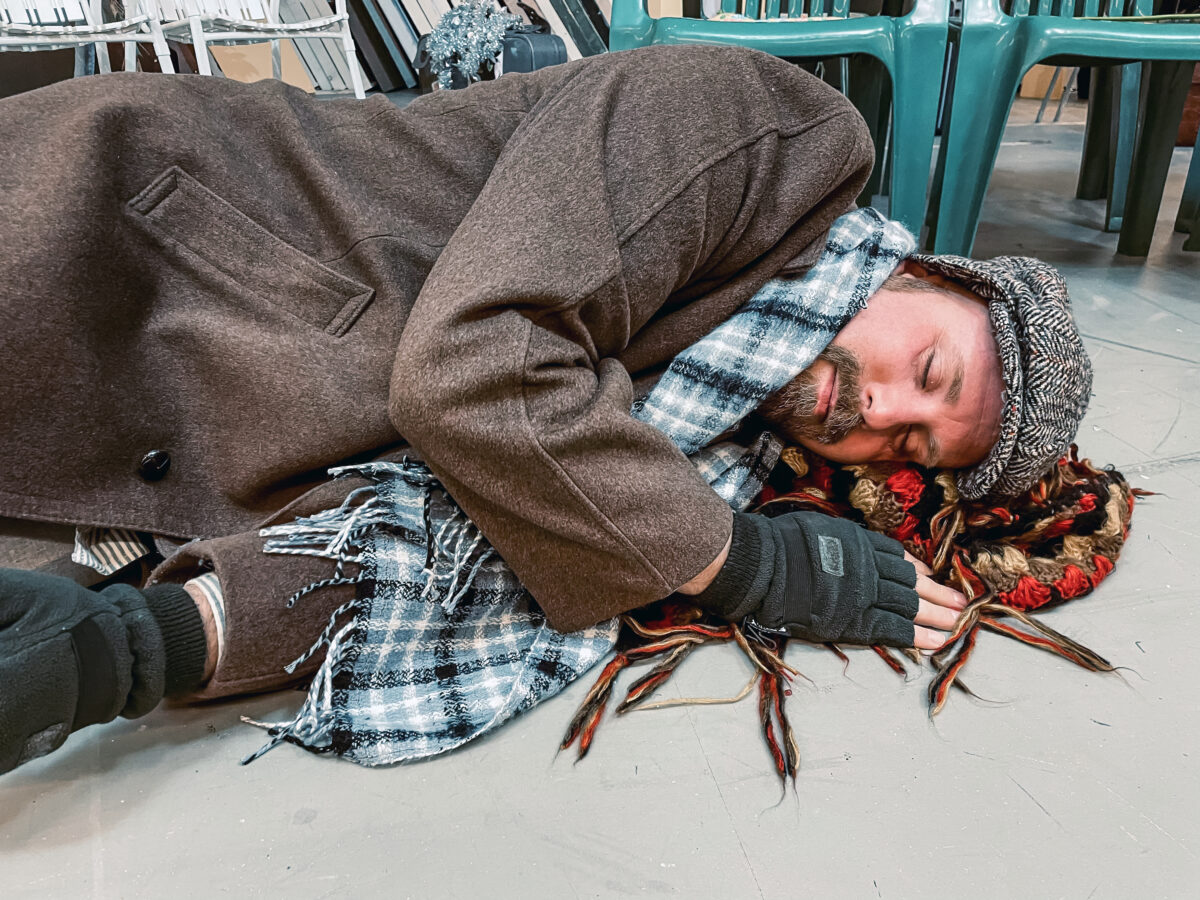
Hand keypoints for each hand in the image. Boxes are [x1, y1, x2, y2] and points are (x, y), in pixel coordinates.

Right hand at [741, 511, 962, 648]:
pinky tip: (935, 642)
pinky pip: (893, 629)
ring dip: (937, 616)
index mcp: (861, 543)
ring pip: (910, 606)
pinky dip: (916, 636)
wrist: (764, 566)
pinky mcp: (855, 620)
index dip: (918, 570)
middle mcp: (870, 567)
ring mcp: (865, 594)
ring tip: (956, 625)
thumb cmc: (781, 544)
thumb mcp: (819, 528)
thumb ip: (841, 542)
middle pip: (913, 583)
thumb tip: (847, 547)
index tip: (931, 575)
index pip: (898, 558)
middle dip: (940, 594)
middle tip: (961, 604)